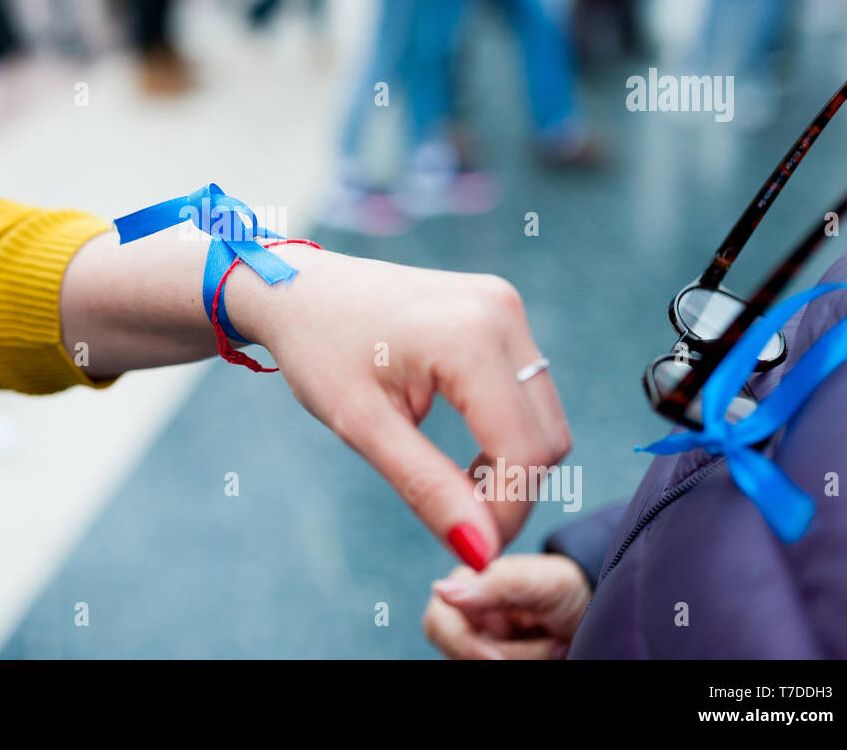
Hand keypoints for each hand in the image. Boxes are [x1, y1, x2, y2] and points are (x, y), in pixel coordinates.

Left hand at [235, 247, 570, 565]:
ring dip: (512, 464)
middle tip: (457, 520)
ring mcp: (505, 306)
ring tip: (454, 484)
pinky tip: (465, 451)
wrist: (300, 290)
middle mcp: (500, 312)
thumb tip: (482, 555)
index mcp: (468, 336)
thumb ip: (427, 488)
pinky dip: (508, 433)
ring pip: (544, 418)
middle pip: (546, 437)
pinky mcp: (503, 311)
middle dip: (512, 492)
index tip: (469, 549)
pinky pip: (530, 392)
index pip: (523, 451)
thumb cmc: (318, 351)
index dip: (506, 513)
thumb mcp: (363, 427)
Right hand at [422, 554, 591, 658]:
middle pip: (458, 653)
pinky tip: (551, 655)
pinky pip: (501, 670)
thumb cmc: (569, 588)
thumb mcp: (539, 581)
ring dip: (524, 661)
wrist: (601, 613)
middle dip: (504, 657)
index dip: (464, 645)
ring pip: (480, 665)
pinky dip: (531, 664)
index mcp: (469, 588)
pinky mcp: (502, 658)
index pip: (440, 622)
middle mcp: (470, 619)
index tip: (497, 658)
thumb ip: (493, 583)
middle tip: (548, 650)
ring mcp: (485, 644)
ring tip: (558, 647)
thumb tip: (440, 590)